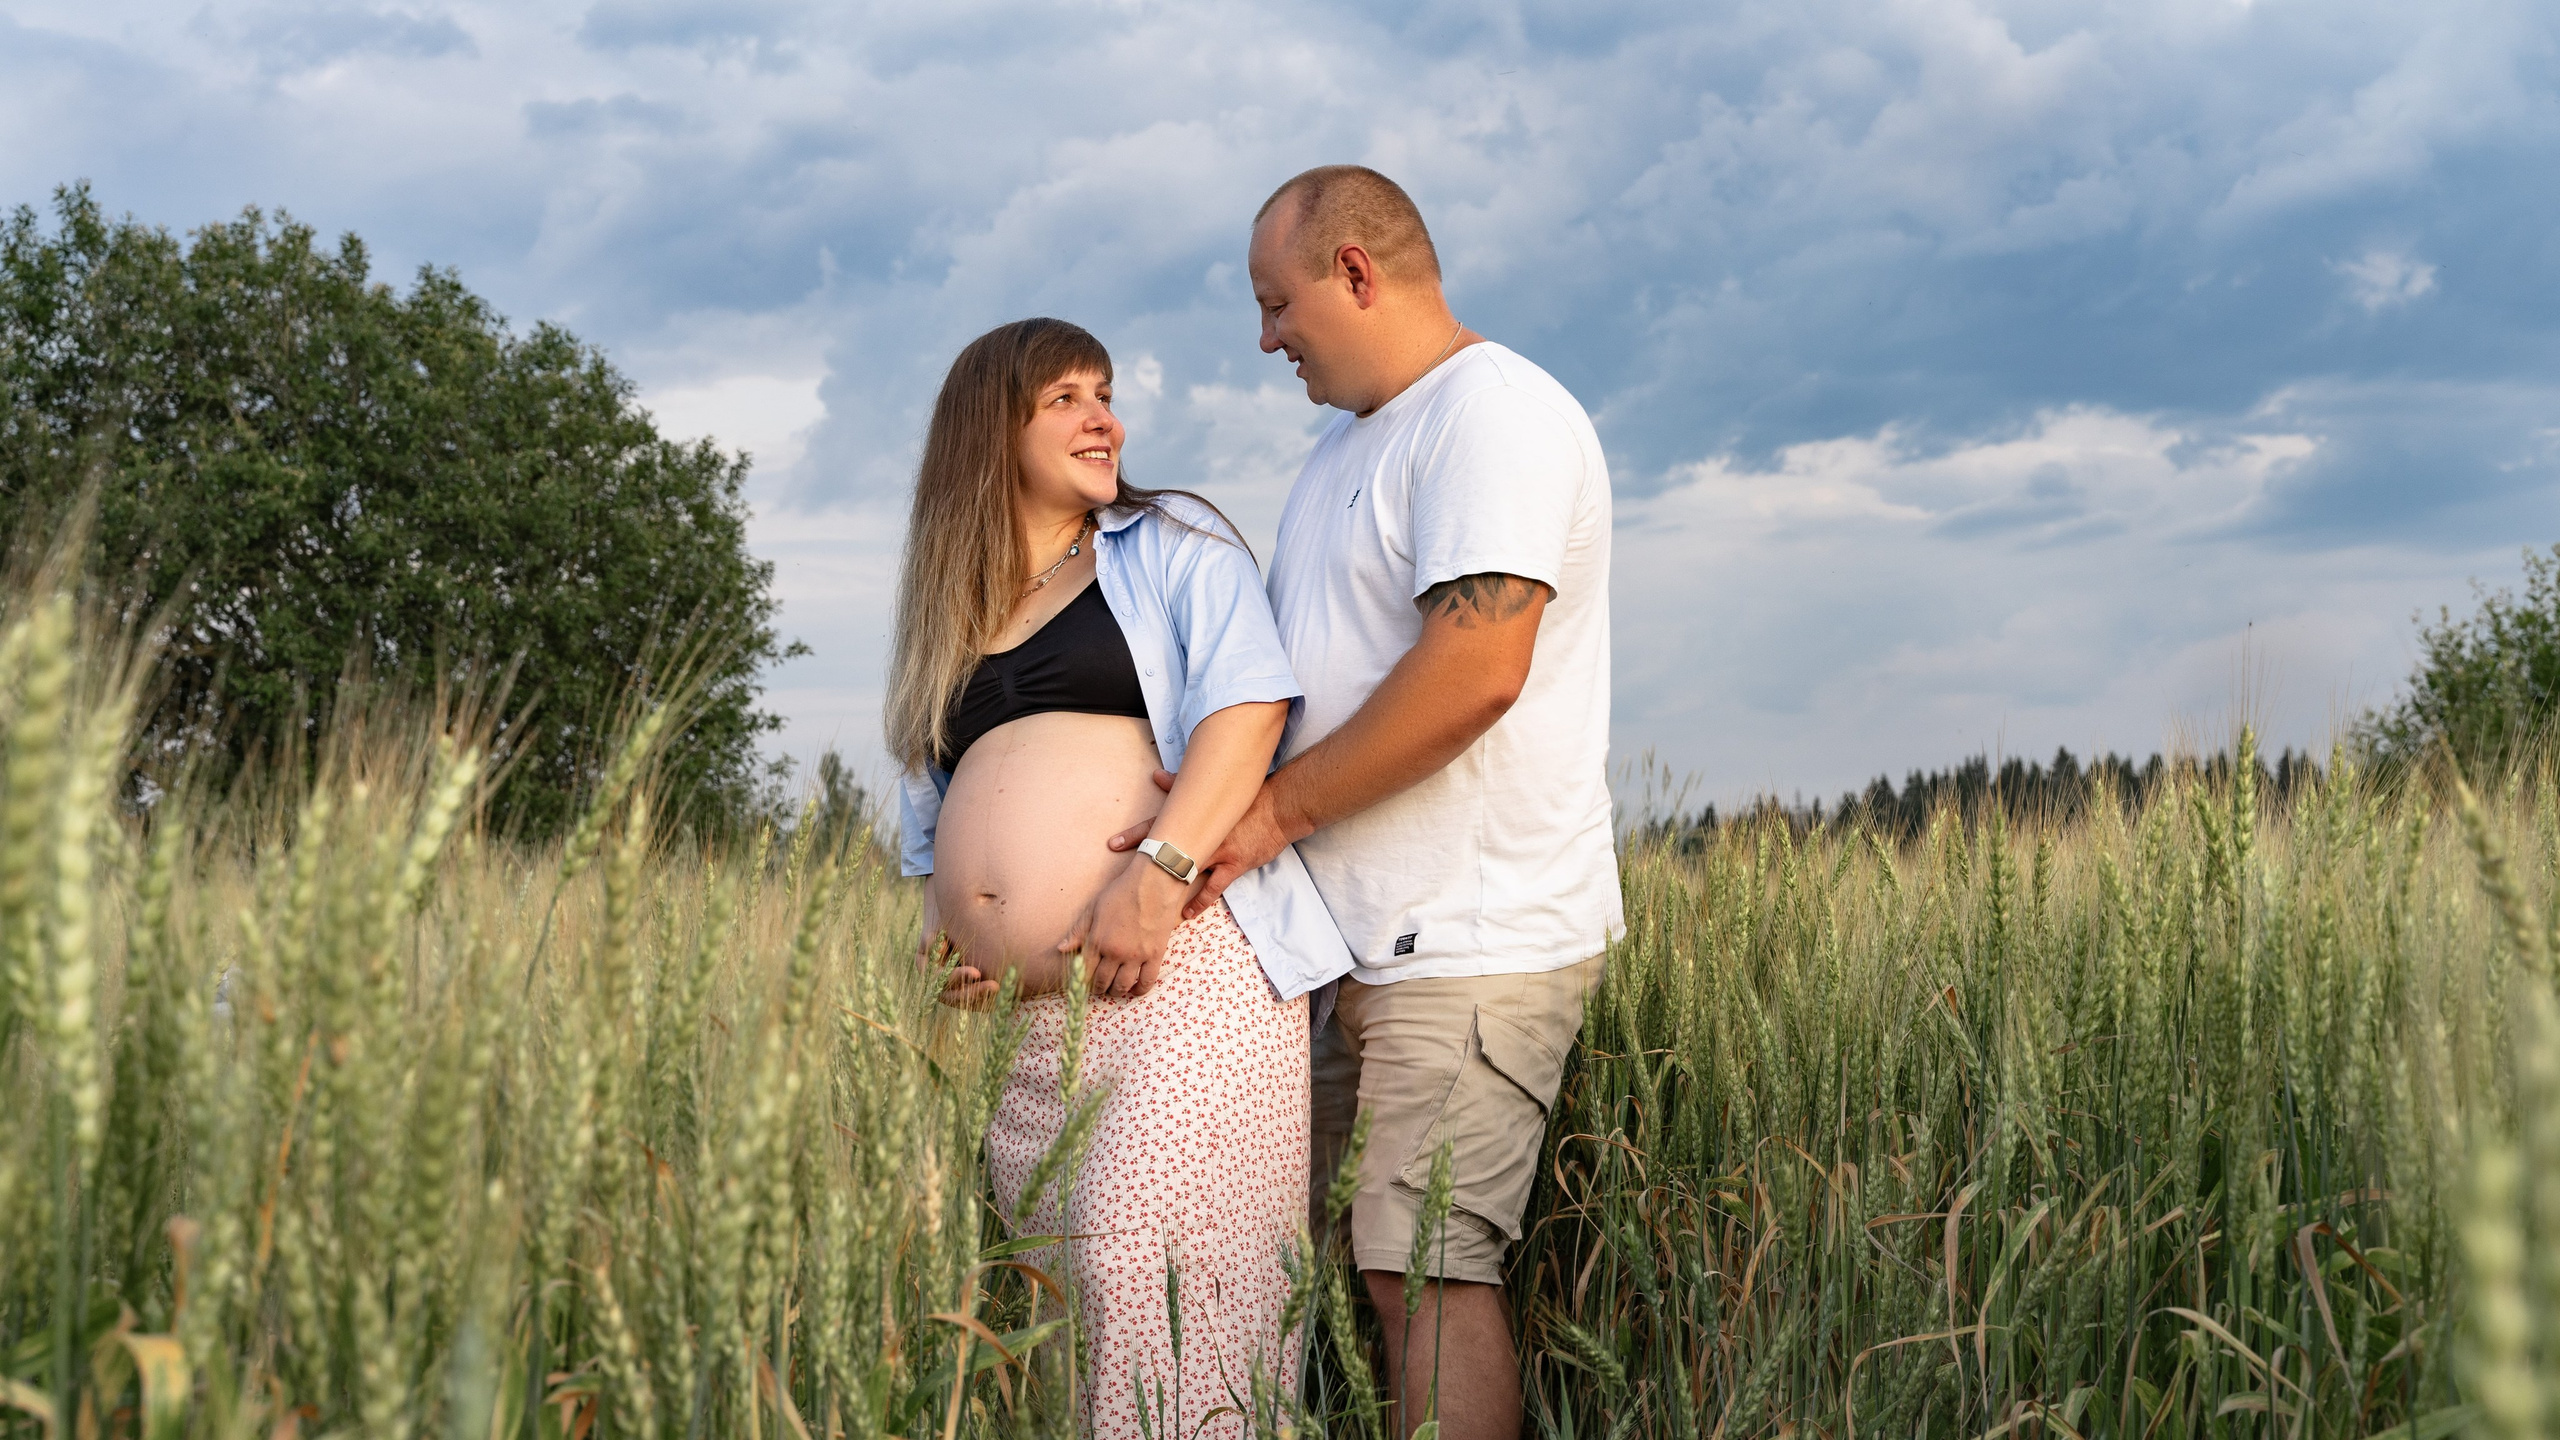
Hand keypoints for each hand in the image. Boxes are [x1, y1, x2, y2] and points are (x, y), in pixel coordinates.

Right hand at [919, 928, 998, 1009]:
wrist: (952, 922)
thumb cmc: (943, 922)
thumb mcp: (936, 928)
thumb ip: (934, 938)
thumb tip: (941, 949)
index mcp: (927, 969)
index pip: (941, 979)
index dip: (958, 977)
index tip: (976, 973)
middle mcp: (938, 984)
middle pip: (954, 997)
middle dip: (974, 992)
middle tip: (995, 986)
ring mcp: (952, 990)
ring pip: (967, 1001)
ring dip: (984, 998)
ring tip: (1003, 990)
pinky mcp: (967, 990)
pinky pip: (977, 1001)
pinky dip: (989, 999)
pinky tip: (1006, 993)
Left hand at [1056, 854, 1190, 998]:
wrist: (1154, 881)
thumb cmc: (1122, 891)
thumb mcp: (1094, 908)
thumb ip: (1078, 931)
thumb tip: (1061, 949)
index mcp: (1098, 940)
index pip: (1086, 972)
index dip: (1084, 981)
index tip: (1085, 983)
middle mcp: (1116, 952)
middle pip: (1104, 982)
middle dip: (1099, 988)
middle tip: (1100, 987)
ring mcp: (1137, 955)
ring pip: (1124, 985)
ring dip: (1117, 992)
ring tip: (1116, 989)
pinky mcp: (1156, 954)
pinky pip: (1148, 981)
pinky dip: (1140, 990)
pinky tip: (1135, 990)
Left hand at [1106, 772, 1295, 922]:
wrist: (1277, 808)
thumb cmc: (1245, 798)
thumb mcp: (1213, 791)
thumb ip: (1180, 785)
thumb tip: (1156, 774)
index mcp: (1195, 818)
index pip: (1158, 826)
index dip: (1135, 835)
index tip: (1113, 844)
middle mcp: (1203, 835)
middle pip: (1166, 851)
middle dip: (1143, 863)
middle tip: (1120, 880)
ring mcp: (1217, 851)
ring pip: (1187, 872)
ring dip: (1169, 888)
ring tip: (1149, 906)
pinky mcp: (1234, 865)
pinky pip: (1213, 888)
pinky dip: (1199, 901)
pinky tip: (1185, 914)